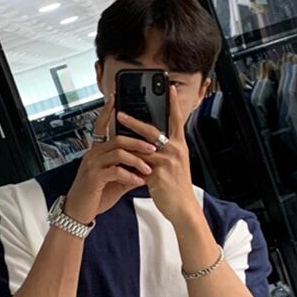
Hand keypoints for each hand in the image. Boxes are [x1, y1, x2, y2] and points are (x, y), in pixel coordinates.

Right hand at [63, 93, 157, 223]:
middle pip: (118, 138)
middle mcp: (92, 154)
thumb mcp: (115, 181)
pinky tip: (138, 182)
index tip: (116, 98)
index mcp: (96, 152)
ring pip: (118, 153)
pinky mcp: (93, 177)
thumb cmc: (95, 196)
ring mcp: (92, 165)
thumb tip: (146, 167)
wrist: (78, 213)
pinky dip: (130, 176)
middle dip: (138, 142)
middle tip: (154, 148)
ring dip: (137, 160)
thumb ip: (128, 171)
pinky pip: (115, 171)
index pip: (102, 126)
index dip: (108, 112)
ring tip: (149, 169)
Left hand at [116, 85, 199, 226]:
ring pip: (141, 148)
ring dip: (125, 141)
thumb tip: (150, 142)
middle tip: (119, 113)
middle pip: (152, 131)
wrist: (184, 208)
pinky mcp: (157, 176)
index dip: (173, 103)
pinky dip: (127, 164)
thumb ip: (165, 151)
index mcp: (180, 146)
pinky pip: (138, 166)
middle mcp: (175, 151)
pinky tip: (117, 160)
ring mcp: (166, 163)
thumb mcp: (176, 164)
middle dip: (134, 121)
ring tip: (112, 136)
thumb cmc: (178, 187)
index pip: (176, 120)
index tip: (170, 88)